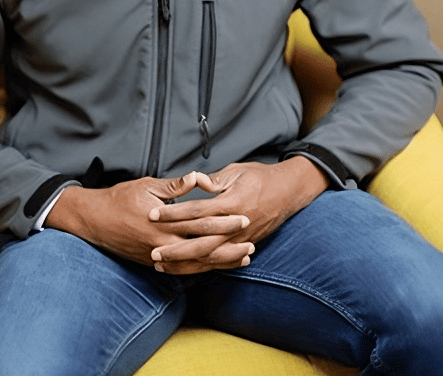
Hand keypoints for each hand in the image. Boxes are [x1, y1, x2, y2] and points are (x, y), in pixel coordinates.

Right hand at [45, 172, 251, 268]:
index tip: (244, 216)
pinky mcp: (153, 264)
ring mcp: (158, 257)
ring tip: (243, 258)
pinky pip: (182, 270)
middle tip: (252, 241)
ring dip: (221, 261)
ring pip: (196, 263)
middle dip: (229, 245)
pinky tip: (216, 267)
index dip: (224, 221)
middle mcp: (163, 244)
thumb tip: (196, 177)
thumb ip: (174, 186)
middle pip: (204, 247)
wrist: (94, 221)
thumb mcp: (147, 186)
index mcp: (164, 223)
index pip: (201, 223)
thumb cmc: (120, 199)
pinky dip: (202, 269)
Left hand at [149, 157, 328, 273]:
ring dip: (186, 264)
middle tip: (153, 253)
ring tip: (163, 266)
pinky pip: (222, 262)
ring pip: (210, 257)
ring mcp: (242, 238)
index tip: (153, 215)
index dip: (173, 213)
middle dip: (175, 250)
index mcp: (232, 202)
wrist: (289, 191)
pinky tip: (187, 271)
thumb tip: (193, 179)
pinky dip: (204, 268)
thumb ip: (214, 180)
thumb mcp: (236, 171)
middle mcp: (237, 224)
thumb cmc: (260, 177)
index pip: (196, 211)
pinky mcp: (246, 245)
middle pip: (201, 241)